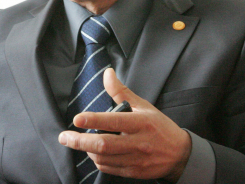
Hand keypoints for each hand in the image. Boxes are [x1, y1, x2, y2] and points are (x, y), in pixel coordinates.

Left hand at [58, 69, 190, 181]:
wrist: (180, 154)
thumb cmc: (159, 126)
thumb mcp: (143, 106)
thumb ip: (121, 91)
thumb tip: (107, 73)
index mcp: (140, 123)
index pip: (113, 121)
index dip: (93, 120)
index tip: (77, 119)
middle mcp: (138, 142)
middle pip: (104, 144)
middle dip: (80, 141)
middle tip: (64, 137)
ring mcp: (136, 159)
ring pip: (104, 158)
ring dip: (87, 151)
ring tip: (79, 142)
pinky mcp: (134, 172)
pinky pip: (109, 168)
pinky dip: (97, 161)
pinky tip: (93, 153)